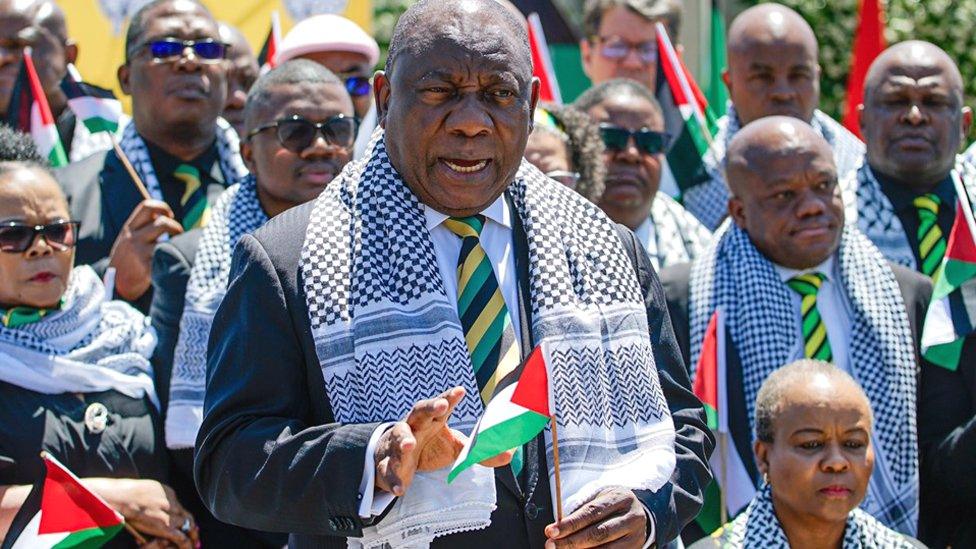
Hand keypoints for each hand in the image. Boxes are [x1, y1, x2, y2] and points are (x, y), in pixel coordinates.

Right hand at [92, 479, 198, 548]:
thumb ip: (152, 495)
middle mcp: (172, 503)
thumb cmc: (126, 492)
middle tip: (195, 533)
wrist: (124, 496)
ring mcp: (169, 515)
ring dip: (192, 535)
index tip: (184, 520)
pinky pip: (180, 538)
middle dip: (192, 525)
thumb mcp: (145, 488)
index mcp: (167, 492)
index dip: (181, 515)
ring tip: (195, 543)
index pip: (178, 505)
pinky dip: (187, 544)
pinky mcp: (165, 527)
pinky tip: (190, 548)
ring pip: (188, 526)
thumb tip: (151, 499)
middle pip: (187, 515)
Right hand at [108, 200, 182, 299]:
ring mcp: (139, 252)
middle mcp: (133, 238)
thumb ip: (142, 227)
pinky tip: (171, 262)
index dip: (163, 207)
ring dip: (177, 243)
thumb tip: (165, 214)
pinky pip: (166, 258)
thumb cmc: (127, 259)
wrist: (115, 284)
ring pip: (167, 241)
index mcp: (129, 228)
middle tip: (178, 234)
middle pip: (163, 223)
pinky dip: (172, 259)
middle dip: (176, 227)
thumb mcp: (128, 239)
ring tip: (177, 248)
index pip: (147, 206)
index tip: (169, 215)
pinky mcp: (146, 267)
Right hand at [374, 387, 513, 496]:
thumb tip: (509, 455)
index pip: (443, 405)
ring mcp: (398, 444)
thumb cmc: (429, 446)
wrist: (394, 458)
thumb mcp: (455, 447)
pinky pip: (387, 470)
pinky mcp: (387, 464)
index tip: (461, 390)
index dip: (450, 397)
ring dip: (404, 440)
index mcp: (433, 420)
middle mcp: (414, 426)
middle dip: (430, 407)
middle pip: (419, 411)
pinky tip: (400, 488)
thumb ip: (478, 452)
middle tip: (442, 406)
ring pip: (398, 437)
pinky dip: (393, 479)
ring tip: (410, 445)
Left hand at [544, 488, 648, 547]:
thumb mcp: (598, 499)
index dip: (570, 523)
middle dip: (572, 541)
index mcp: (621, 498)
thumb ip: (581, 513)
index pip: (591, 512)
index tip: (551, 531)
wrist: (635, 511)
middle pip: (599, 533)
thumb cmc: (609, 504)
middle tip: (551, 545)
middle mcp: (632, 517)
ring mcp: (636, 536)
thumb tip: (557, 529)